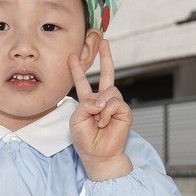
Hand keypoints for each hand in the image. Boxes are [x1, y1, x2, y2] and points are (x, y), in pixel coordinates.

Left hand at [69, 38, 132, 180]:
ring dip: (101, 105)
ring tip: (99, 119)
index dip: (77, 69)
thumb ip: (86, 103)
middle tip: (103, 41)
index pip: (82, 81)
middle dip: (105, 57)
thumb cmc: (85, 138)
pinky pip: (115, 102)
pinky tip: (105, 121)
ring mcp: (114, 104)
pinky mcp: (124, 111)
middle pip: (106, 74)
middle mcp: (102, 100)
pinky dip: (108, 112)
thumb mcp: (77, 118)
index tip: (71, 56)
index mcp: (88, 101)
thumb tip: (103, 98)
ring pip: (110, 90)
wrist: (98, 154)